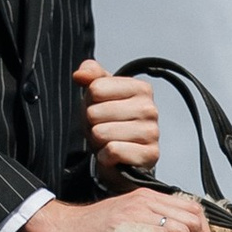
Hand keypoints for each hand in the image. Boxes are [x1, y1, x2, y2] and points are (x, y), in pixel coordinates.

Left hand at [75, 57, 160, 184]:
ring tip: (108, 142)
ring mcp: (152, 133)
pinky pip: (112, 151)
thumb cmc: (108, 121)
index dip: (90, 102)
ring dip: (98, 142)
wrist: (120, 157)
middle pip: (95, 113)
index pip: (95, 89)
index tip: (101, 109)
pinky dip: (105, 157)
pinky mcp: (149, 155)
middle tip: (103, 129)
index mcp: (141, 88)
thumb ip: (90, 74)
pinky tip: (112, 156)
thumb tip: (79, 75)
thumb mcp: (98, 93)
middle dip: (92, 124)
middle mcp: (150, 109)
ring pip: (101, 133)